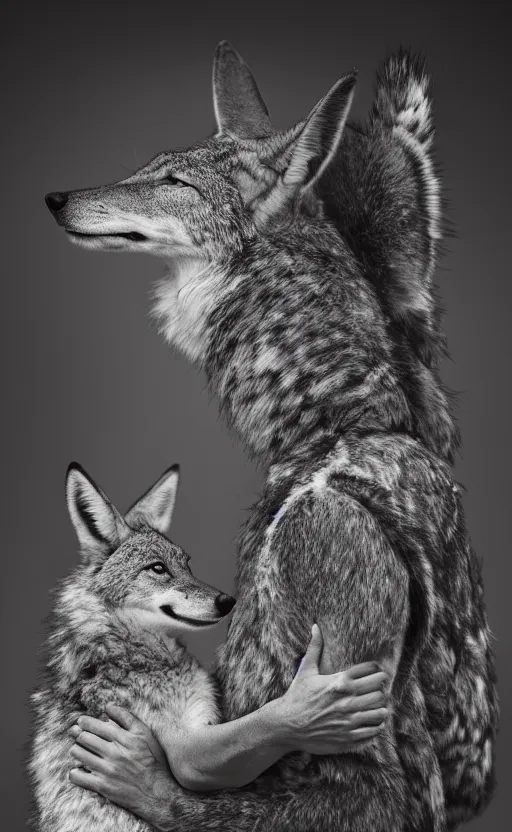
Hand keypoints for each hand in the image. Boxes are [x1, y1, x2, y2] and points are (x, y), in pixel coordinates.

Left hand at [69, 704, 178, 830]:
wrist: (157, 793)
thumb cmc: (153, 760)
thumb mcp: (145, 734)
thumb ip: (127, 718)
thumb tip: (108, 707)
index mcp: (124, 738)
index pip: (96, 726)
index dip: (85, 722)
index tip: (81, 722)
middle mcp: (114, 752)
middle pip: (85, 738)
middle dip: (78, 734)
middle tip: (76, 733)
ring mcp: (107, 770)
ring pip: (79, 755)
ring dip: (76, 750)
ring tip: (77, 750)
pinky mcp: (102, 787)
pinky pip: (78, 777)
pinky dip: (74, 772)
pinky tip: (77, 769)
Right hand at [275, 624, 389, 753]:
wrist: (286, 725)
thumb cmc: (297, 696)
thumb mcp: (306, 670)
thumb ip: (315, 648)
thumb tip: (315, 626)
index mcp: (340, 681)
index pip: (371, 671)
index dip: (376, 669)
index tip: (376, 671)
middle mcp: (347, 700)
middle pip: (380, 690)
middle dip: (381, 688)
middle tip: (378, 688)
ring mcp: (349, 720)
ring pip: (381, 711)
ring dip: (381, 707)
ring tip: (377, 705)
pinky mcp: (348, 737)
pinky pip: (374, 731)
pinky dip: (377, 725)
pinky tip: (373, 721)